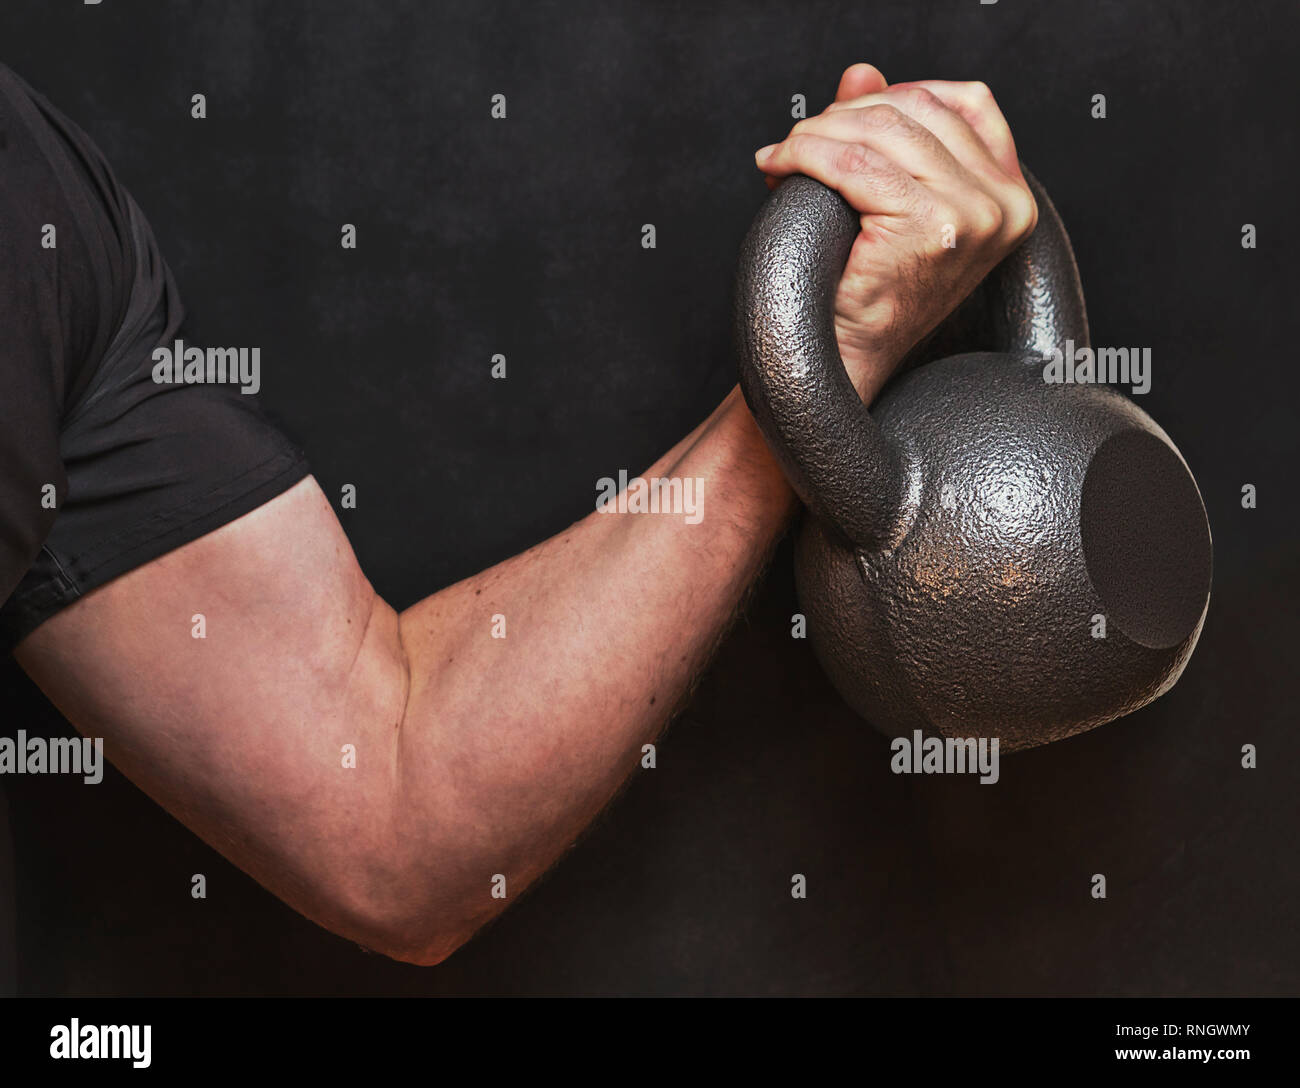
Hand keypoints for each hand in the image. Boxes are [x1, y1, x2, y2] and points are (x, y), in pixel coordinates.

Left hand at [754, 63, 1038, 399]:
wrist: (849, 365)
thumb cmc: (867, 295)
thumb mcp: (888, 203)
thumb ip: (884, 135)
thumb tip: (861, 72)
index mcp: (1011, 195)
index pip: (962, 102)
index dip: (894, 96)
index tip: (842, 118)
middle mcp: (1004, 204)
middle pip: (916, 110)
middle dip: (843, 115)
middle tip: (796, 140)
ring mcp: (973, 215)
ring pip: (881, 131)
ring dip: (816, 133)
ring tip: (784, 155)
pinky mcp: (930, 228)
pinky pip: (853, 165)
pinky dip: (806, 156)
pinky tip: (780, 167)